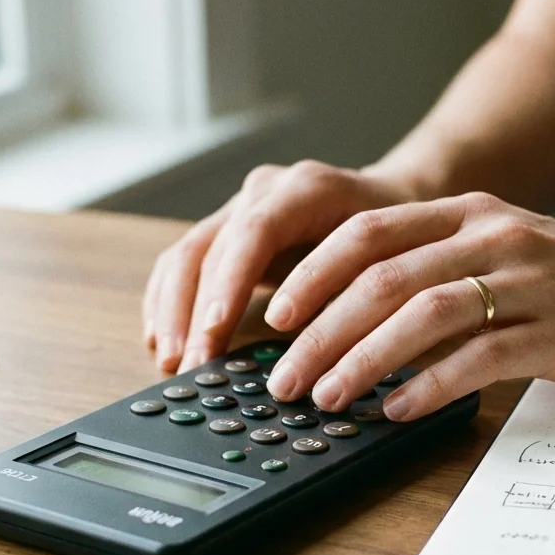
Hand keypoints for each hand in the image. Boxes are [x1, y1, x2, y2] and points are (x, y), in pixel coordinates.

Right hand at [142, 160, 414, 372]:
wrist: (390, 202)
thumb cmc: (393, 236)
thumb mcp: (385, 258)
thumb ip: (350, 293)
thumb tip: (315, 350)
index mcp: (306, 189)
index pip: (255, 232)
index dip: (230, 283)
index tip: (215, 331)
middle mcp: (263, 191)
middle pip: (211, 248)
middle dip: (196, 313)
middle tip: (193, 366)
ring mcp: (238, 207)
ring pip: (186, 255)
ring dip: (172, 311)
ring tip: (172, 362)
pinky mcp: (224, 230)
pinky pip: (181, 262)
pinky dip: (168, 302)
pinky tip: (162, 341)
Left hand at [262, 192, 554, 420]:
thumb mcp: (509, 255)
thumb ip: (441, 269)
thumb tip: (357, 318)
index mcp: (474, 213)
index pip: (369, 232)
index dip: (312, 272)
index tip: (273, 313)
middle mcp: (496, 235)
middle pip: (382, 274)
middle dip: (319, 328)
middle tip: (282, 374)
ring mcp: (530, 281)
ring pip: (422, 313)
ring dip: (361, 358)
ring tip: (324, 396)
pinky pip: (477, 358)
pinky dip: (427, 386)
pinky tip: (396, 410)